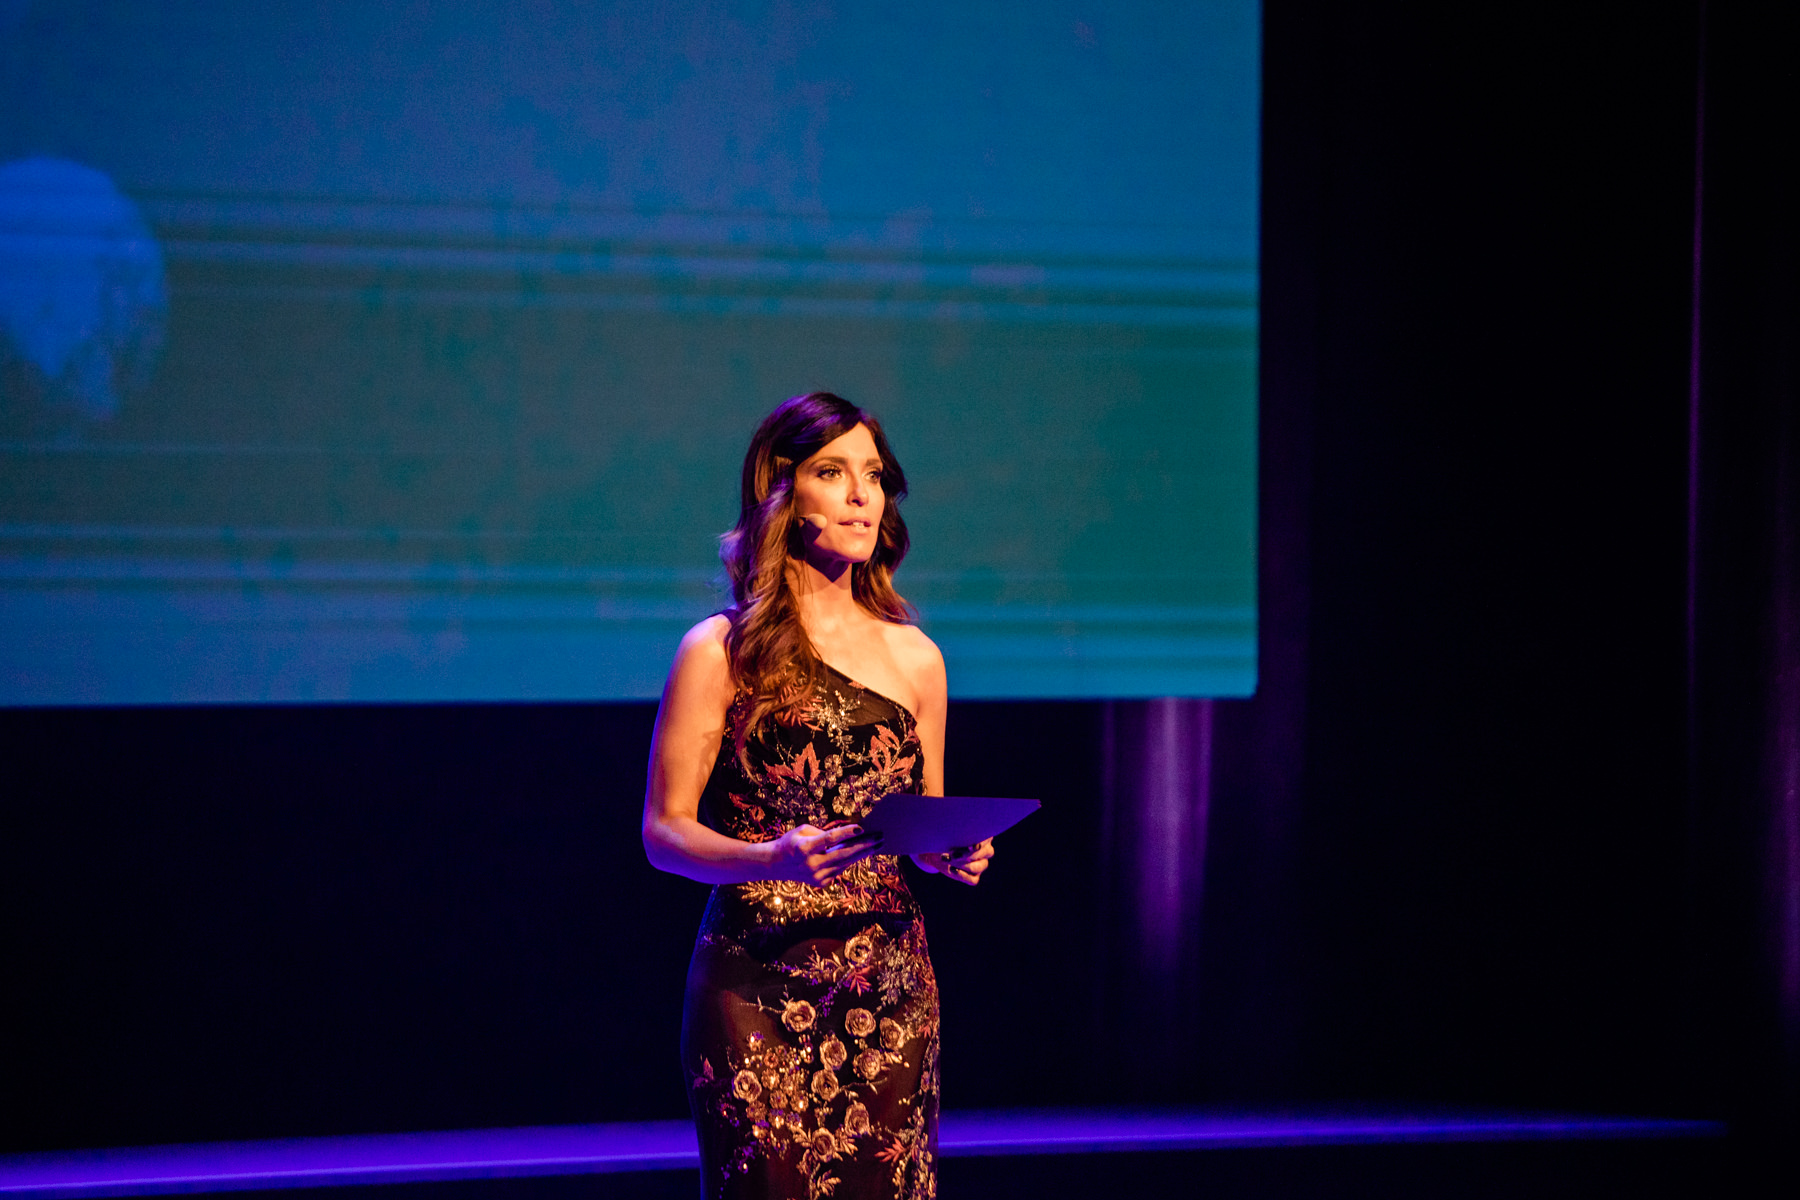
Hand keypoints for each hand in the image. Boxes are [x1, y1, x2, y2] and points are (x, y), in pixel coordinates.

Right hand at [768, 823, 883, 885]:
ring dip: (862, 853)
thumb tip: (847, 836)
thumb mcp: (803, 831)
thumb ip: (824, 833)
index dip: (847, 833)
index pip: (830, 839)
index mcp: (805, 848)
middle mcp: (811, 864)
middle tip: (880, 838)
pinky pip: (840, 869)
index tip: (862, 827)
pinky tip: (860, 853)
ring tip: (876, 844)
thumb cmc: (791, 842)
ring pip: (845, 863)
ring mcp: (816, 877)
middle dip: (864, 846)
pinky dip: (849, 860)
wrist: (775, 864)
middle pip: (844, 854)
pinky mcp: (820, 883)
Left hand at [911, 839, 993, 885]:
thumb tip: (961, 833)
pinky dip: (962, 875)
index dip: (978, 842)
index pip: (987, 839)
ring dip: (963, 864)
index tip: (968, 844)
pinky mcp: (974, 877)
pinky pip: (973, 879)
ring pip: (979, 866)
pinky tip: (951, 869)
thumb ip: (957, 832)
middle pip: (985, 853)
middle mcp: (986, 851)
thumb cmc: (945, 836)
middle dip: (967, 853)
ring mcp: (981, 865)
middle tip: (952, 852)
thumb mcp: (950, 831)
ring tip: (947, 859)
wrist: (935, 850)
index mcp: (984, 836)